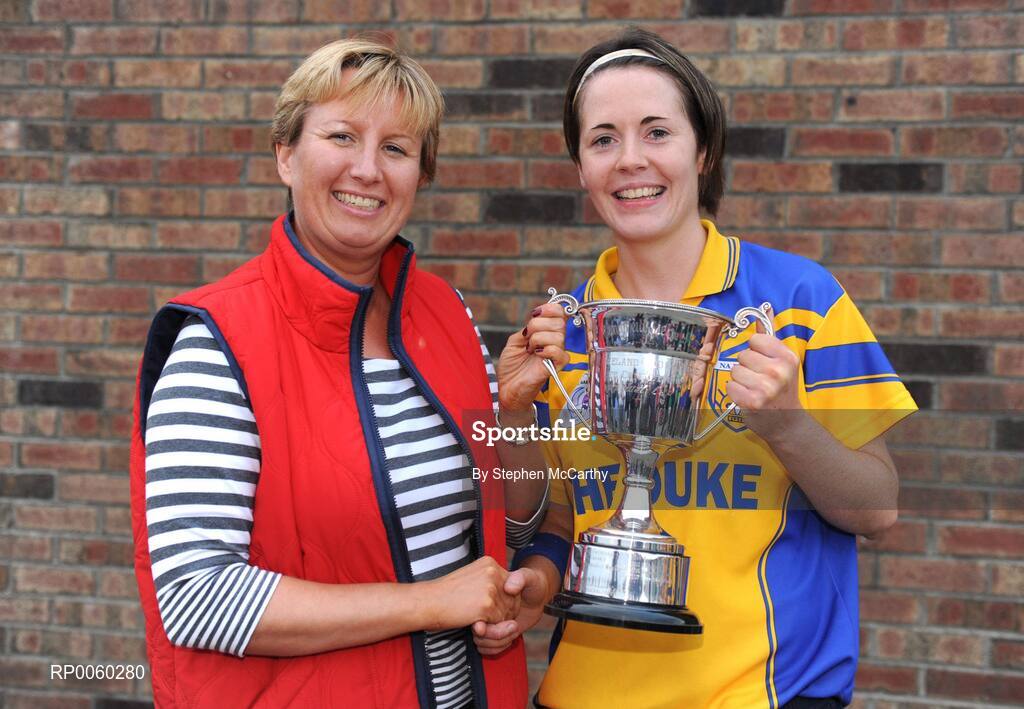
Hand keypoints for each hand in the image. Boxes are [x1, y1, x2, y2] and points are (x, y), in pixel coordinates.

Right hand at [421, 557, 519, 630]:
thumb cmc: (447, 592)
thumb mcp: (471, 577)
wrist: (428, 601)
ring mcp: (490, 588)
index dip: (506, 598)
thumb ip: (489, 580)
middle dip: (504, 611)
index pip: (512, 584)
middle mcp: (493, 572)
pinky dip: (490, 626)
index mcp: (490, 563)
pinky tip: (476, 622)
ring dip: (496, 620)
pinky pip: (498, 622)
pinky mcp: (486, 605)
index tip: (492, 605)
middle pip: (513, 598)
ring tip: (478, 617)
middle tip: (487, 616)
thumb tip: (511, 591)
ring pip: (507, 611)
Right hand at [472, 567, 548, 655]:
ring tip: (515, 629)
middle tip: (514, 626)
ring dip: (498, 642)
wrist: (537, 595)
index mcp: (486, 593)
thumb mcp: (528, 577)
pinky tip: (512, 638)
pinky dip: (498, 648)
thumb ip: (520, 579)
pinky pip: (486, 648)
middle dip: (494, 635)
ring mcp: (488, 621)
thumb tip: (509, 588)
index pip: (475, 613)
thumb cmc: (533, 582)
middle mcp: (483, 608)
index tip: (481, 629)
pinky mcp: (494, 631)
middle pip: (477, 632)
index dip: (477, 623)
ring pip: (481, 643)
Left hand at [496, 303, 568, 413]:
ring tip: (530, 350)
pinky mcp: (556, 367)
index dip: (550, 308)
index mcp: (547, 333)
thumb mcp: (515, 340)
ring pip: (558, 336)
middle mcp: (555, 342)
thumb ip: (527, 328)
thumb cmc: (512, 367)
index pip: (560, 312)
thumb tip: (538, 317)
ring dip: (538, 339)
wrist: (507, 387)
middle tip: (527, 337)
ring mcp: (556, 355)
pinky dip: (546, 350)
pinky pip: (560, 352)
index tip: (535, 313)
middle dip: (537, 325)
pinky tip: (536, 355)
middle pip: (559, 322)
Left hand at [725, 311, 803, 441]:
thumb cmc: (782, 389)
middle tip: (759, 378)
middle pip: (743, 356)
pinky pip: (730, 386)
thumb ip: (770, 335)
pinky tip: (747, 397)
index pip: (755, 340)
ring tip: (753, 388)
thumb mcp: (782, 360)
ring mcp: (766, 387)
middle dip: (746, 367)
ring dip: (740, 380)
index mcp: (787, 357)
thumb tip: (765, 308)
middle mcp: (778, 371)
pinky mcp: (752, 401)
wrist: (786, 421)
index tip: (763, 361)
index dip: (755, 350)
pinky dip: (735, 393)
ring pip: (734, 371)